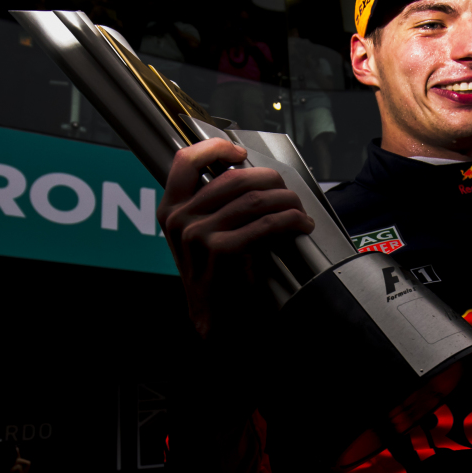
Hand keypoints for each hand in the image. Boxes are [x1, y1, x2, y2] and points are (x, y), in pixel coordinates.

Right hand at [156, 138, 314, 337]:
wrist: (218, 324)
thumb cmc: (218, 280)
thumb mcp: (202, 238)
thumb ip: (213, 207)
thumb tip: (249, 175)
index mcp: (171, 211)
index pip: (185, 161)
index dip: (215, 148)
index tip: (239, 151)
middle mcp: (180, 220)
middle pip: (234, 178)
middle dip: (270, 180)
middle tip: (287, 192)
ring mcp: (198, 235)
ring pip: (255, 199)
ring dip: (287, 201)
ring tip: (299, 210)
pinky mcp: (221, 251)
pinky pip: (266, 224)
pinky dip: (291, 220)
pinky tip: (301, 225)